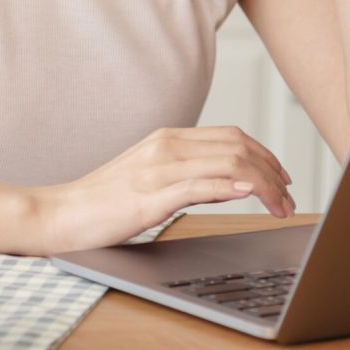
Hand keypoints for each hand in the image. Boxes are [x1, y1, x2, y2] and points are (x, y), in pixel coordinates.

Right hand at [39, 125, 295, 252]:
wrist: (60, 212)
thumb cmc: (104, 201)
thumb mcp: (151, 177)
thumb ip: (189, 173)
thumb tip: (232, 181)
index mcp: (168, 138)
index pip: (231, 136)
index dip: (264, 154)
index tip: (282, 177)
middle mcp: (167, 145)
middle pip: (236, 146)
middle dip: (271, 169)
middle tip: (289, 196)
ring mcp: (158, 168)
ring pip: (226, 163)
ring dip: (262, 184)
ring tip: (280, 204)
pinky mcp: (150, 195)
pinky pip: (199, 186)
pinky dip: (229, 187)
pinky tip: (248, 194)